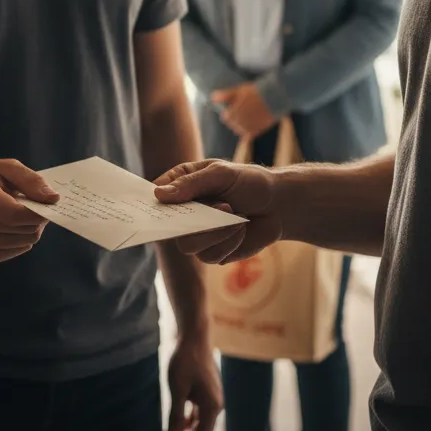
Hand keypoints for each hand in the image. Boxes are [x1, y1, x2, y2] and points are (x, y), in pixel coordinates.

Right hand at [0, 159, 57, 264]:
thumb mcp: (4, 167)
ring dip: (29, 228)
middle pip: (23, 229)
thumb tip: (53, 198)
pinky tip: (8, 225)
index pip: (17, 214)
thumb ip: (30, 180)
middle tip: (31, 204)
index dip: (39, 212)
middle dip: (36, 217)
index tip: (48, 202)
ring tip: (17, 213)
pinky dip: (20, 238)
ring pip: (24, 241)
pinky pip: (16, 250)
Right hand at [153, 160, 280, 263]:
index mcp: (181, 186)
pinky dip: (228, 242)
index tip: (158, 206)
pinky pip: (211, 256)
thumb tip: (159, 195)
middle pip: (169, 227)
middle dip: (193, 220)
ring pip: (189, 246)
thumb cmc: (249, 182)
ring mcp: (198, 235)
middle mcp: (185, 213)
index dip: (150, 204)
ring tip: (235, 214)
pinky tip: (241, 229)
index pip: (155, 196)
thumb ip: (191, 184)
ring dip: (215, 232)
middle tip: (221, 206)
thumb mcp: (221, 174)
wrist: (279, 206)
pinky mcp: (214, 252)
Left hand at [163, 332, 222, 430]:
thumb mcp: (177, 388)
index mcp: (212, 406)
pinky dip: (185, 421)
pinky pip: (196, 414)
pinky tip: (171, 425)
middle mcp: (215, 405)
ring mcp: (210, 399)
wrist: (194, 335)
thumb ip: (176, 414)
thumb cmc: (186, 359)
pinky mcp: (204, 392)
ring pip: (197, 425)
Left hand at [211, 83, 276, 140]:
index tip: (234, 107)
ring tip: (248, 115)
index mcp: (233, 113)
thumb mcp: (238, 91)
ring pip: (239, 129)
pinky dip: (248, 129)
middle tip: (243, 109)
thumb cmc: (255, 92)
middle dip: (235, 117)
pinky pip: (248, 133)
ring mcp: (248, 127)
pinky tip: (253, 121)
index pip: (226, 117)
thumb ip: (225, 95)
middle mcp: (239, 122)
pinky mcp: (257, 130)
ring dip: (241, 124)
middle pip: (232, 124)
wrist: (275, 97)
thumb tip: (212, 98)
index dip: (229, 111)